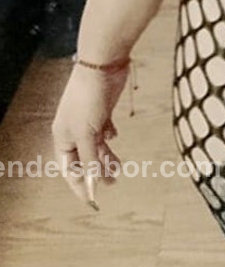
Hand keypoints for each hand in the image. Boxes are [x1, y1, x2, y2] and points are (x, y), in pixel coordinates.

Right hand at [52, 63, 127, 208]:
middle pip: (84, 158)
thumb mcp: (88, 134)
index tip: (92, 200)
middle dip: (97, 170)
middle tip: (113, 182)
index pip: (69, 169)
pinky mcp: (102, 109)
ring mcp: (88, 119)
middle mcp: (74, 130)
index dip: (80, 185)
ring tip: (118, 166)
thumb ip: (90, 159)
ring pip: (96, 145)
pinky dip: (109, 136)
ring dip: (106, 156)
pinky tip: (114, 136)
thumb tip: (94, 182)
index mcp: (63, 137)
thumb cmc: (89, 99)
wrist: (102, 65)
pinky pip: (104, 129)